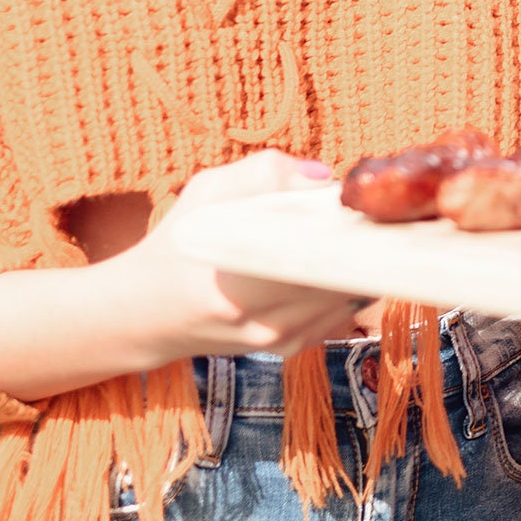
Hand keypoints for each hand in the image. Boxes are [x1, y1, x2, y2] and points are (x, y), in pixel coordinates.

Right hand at [0, 151, 365, 401]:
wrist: (147, 315)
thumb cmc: (179, 243)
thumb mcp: (208, 190)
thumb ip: (264, 172)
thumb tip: (323, 177)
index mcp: (235, 281)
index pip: (313, 250)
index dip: (346, 220)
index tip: (360, 197)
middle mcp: (261, 321)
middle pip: (342, 273)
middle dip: (364, 239)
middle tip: (373, 208)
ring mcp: (277, 340)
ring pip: (349, 293)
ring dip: (363, 260)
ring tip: (364, 228)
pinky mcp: (288, 348)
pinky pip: (341, 310)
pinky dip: (350, 281)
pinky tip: (345, 257)